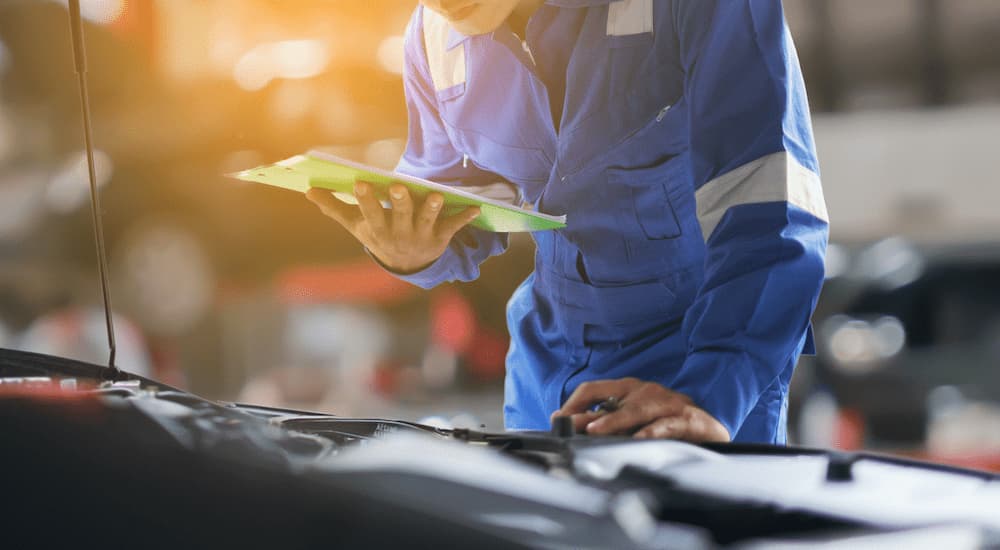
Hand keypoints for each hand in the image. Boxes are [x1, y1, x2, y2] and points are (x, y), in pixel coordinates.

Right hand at [306, 182, 479, 273]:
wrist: (405, 266)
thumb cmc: (378, 235)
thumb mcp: (356, 225)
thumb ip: (334, 207)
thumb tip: (308, 191)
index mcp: (377, 229)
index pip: (370, 213)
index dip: (366, 200)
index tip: (361, 183)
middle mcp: (399, 234)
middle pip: (400, 216)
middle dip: (400, 202)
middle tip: (399, 186)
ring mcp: (421, 236)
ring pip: (428, 221)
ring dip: (432, 209)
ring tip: (436, 195)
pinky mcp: (441, 237)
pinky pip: (453, 227)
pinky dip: (464, 217)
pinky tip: (475, 208)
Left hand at [550, 378, 730, 441]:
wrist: (709, 427)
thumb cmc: (666, 421)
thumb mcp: (633, 419)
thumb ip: (607, 422)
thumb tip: (574, 430)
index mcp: (629, 389)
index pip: (594, 389)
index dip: (574, 403)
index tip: (558, 419)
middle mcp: (644, 391)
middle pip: (610, 399)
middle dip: (588, 415)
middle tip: (570, 426)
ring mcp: (665, 403)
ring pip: (636, 410)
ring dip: (614, 421)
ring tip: (596, 430)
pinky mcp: (684, 418)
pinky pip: (664, 425)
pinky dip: (650, 432)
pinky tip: (638, 440)